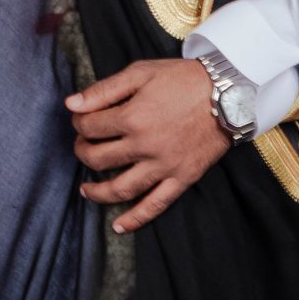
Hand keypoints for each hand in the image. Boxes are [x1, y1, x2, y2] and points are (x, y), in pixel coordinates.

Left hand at [65, 58, 232, 234]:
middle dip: (83, 152)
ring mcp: (164, 166)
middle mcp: (145, 146)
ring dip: (98, 192)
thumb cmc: (181, 80)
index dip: (78, 122)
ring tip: (85, 190)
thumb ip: (103, 90)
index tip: (81, 119)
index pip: (89, 127)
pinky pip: (156, 205)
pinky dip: (136, 219)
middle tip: (82, 147)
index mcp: (132, 117)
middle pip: (99, 159)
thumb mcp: (140, 73)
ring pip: (121, 188)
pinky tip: (119, 226)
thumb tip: (70, 103)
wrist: (228, 95)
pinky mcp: (182, 178)